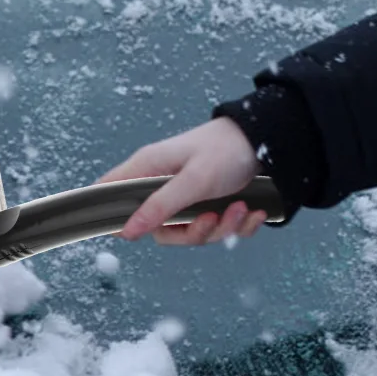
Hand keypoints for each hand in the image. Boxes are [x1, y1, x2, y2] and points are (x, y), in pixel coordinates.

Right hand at [97, 117, 266, 245]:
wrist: (266, 141)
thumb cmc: (225, 149)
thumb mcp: (194, 179)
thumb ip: (160, 206)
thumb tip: (126, 232)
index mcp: (149, 168)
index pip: (110, 191)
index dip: (110, 215)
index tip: (128, 234)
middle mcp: (164, 185)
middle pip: (160, 229)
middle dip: (192, 232)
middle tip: (211, 217)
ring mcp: (187, 198)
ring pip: (191, 233)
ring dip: (221, 228)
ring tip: (240, 207)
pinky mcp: (210, 205)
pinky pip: (216, 230)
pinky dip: (237, 226)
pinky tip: (252, 211)